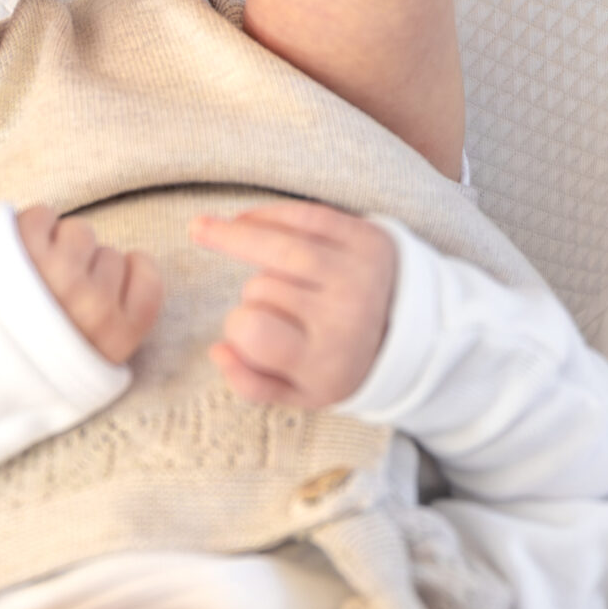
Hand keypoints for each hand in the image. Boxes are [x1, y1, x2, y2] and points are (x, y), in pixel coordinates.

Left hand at [16, 204, 163, 364]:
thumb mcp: (86, 370)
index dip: (124, 275)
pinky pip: (44, 215)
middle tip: (50, 297)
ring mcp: (55, 274)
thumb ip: (117, 324)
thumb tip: (133, 268)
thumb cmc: (23, 368)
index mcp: (115, 338)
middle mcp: (91, 306)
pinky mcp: (18, 248)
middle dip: (83, 266)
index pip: (147, 276)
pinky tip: (9, 262)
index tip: (100, 288)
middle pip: (109, 253)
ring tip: (27, 279)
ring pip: (78, 232)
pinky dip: (27, 231)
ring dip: (55, 247)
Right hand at [191, 202, 396, 405]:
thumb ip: (251, 384)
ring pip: (280, 246)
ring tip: (200, 228)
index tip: (241, 328)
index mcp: (327, 360)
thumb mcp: (298, 393)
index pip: (254, 331)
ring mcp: (360, 273)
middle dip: (249, 293)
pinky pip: (307, 216)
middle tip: (260, 303)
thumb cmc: (336, 360)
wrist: (408, 330)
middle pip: (261, 287)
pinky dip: (269, 215)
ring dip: (235, 236)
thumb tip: (217, 351)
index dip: (235, 326)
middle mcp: (346, 315)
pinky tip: (243, 219)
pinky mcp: (368, 238)